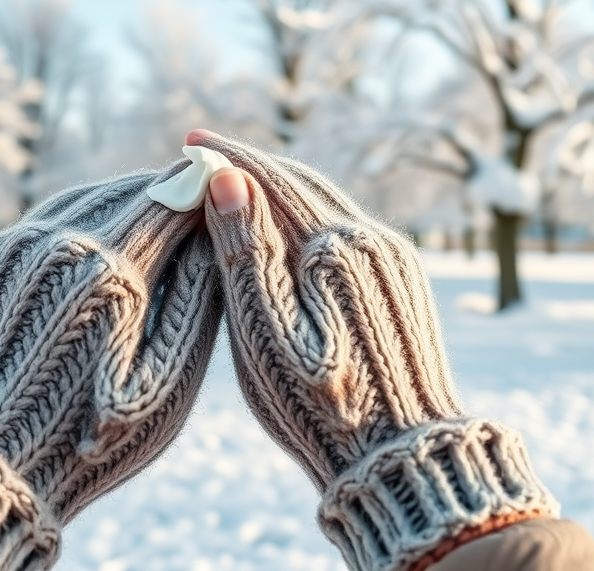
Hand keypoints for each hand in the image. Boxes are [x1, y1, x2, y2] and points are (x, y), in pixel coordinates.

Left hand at [0, 165, 222, 570]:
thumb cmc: (93, 432)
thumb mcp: (167, 377)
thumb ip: (199, 295)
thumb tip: (216, 228)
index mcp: (113, 273)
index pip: (173, 200)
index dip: (207, 192)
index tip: (234, 193)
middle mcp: (65, 243)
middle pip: (135, 189)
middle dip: (174, 193)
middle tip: (204, 205)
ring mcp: (25, 243)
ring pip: (96, 195)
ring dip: (134, 200)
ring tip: (165, 221)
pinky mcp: (0, 252)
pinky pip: (60, 212)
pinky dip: (94, 214)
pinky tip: (115, 235)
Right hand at [189, 130, 555, 570]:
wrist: (399, 454)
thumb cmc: (316, 403)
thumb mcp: (263, 332)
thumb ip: (244, 250)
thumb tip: (225, 176)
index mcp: (332, 248)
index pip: (272, 179)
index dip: (228, 157)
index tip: (190, 140)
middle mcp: (370, 239)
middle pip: (302, 181)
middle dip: (253, 165)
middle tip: (208, 156)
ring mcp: (392, 257)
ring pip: (327, 201)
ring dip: (281, 187)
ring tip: (240, 183)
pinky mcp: (402, 277)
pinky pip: (346, 226)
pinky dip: (308, 214)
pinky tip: (285, 226)